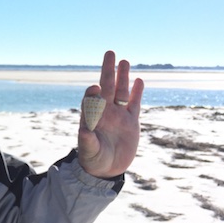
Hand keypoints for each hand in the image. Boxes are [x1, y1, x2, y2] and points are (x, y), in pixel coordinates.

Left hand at [78, 51, 143, 177]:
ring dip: (123, 77)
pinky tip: (139, 80)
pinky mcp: (131, 121)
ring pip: (121, 91)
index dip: (92, 92)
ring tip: (124, 61)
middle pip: (106, 86)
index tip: (95, 88)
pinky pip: (135, 103)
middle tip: (110, 53)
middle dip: (108, 70)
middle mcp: (104, 111)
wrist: (107, 169)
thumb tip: (84, 130)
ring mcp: (118, 115)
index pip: (91, 98)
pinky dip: (137, 92)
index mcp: (92, 116)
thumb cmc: (93, 159)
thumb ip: (87, 140)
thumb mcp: (89, 151)